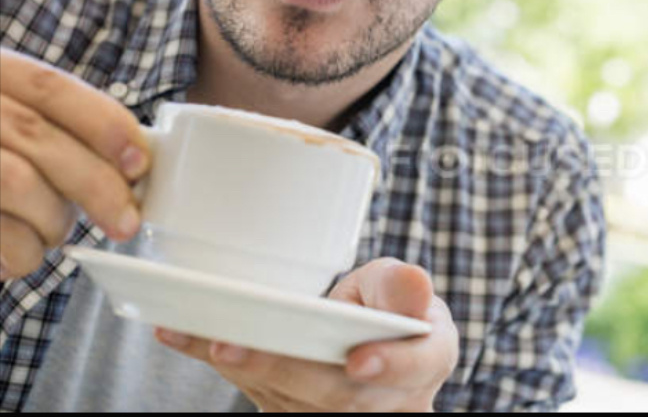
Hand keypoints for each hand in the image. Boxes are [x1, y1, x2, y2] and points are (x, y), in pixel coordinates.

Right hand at [0, 48, 150, 279]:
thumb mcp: (13, 121)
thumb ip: (58, 129)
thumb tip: (131, 165)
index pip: (50, 87)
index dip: (103, 123)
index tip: (139, 164)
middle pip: (38, 136)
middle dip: (96, 185)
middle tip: (125, 222)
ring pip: (16, 182)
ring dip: (52, 221)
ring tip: (51, 232)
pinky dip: (20, 253)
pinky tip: (19, 253)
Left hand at [155, 258, 459, 411]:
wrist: (369, 338)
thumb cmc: (385, 306)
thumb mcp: (397, 285)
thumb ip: (400, 286)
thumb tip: (413, 286)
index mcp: (422, 361)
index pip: (416, 368)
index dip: (390, 366)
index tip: (358, 361)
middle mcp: (384, 399)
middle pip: (336, 395)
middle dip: (282, 371)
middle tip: (231, 347)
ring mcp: (337, 413)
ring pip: (289, 399)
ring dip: (238, 367)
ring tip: (189, 330)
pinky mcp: (295, 409)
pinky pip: (259, 392)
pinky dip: (223, 364)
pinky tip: (182, 335)